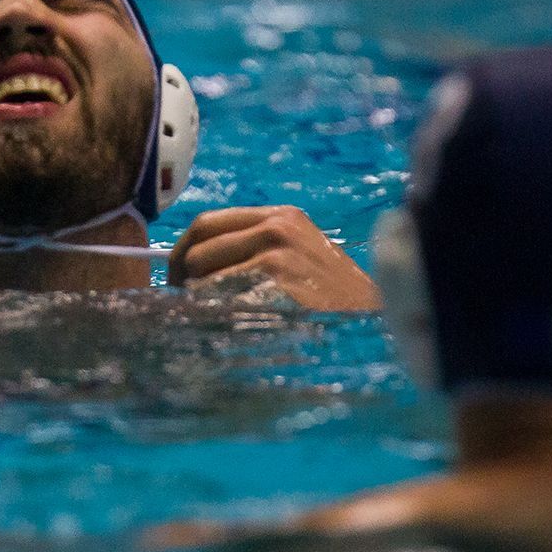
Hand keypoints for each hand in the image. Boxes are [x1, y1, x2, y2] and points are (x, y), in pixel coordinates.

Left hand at [169, 206, 380, 310]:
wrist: (377, 330)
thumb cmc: (339, 308)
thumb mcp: (304, 263)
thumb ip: (258, 253)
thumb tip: (192, 268)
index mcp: (284, 217)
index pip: (207, 223)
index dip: (182, 252)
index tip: (174, 279)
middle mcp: (278, 226)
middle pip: (197, 248)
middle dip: (181, 280)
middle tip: (184, 310)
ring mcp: (275, 252)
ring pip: (199, 277)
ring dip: (198, 306)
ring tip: (220, 326)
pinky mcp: (271, 280)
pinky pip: (214, 301)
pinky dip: (213, 321)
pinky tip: (238, 334)